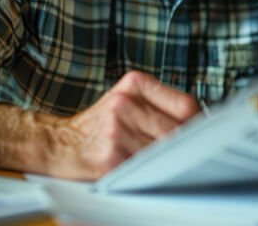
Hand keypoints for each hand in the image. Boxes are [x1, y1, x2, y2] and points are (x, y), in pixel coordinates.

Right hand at [56, 71, 198, 178]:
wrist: (58, 144)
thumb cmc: (97, 125)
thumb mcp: (126, 99)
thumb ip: (159, 105)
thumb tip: (199, 123)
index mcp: (134, 84)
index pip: (185, 105)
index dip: (196, 125)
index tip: (199, 135)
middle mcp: (124, 104)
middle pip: (177, 131)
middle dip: (183, 146)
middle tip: (182, 153)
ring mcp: (117, 132)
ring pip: (163, 152)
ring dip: (165, 161)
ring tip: (156, 161)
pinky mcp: (111, 159)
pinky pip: (145, 169)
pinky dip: (149, 173)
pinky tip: (141, 170)